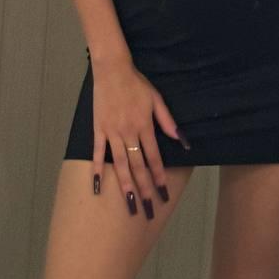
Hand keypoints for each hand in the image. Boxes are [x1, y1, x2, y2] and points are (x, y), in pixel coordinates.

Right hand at [90, 56, 182, 219]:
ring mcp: (112, 133)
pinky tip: (97, 187)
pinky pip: (97, 153)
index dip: (159, 176)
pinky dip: (97, 170)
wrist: (112, 70)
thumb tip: (182, 140)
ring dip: (125, 185)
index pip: (154, 157)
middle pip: (138, 165)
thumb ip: (167, 121)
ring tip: (129, 203)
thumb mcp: (157, 99)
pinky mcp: (98, 130)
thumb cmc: (137, 84)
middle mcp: (129, 133)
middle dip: (144, 188)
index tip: (163, 194)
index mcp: (144, 126)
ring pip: (119, 163)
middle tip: (147, 209)